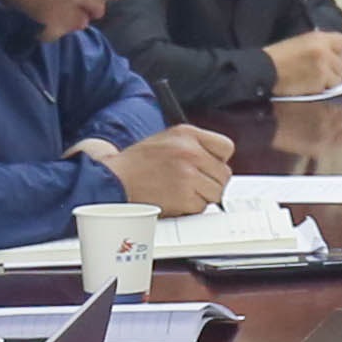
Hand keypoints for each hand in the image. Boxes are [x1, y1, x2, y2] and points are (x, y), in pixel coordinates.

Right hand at [104, 125, 235, 212]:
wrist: (116, 180)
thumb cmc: (139, 162)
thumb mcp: (168, 138)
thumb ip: (196, 144)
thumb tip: (219, 160)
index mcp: (188, 133)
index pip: (226, 147)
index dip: (218, 160)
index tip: (210, 166)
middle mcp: (190, 151)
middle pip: (224, 174)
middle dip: (211, 181)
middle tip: (193, 183)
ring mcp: (188, 175)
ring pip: (216, 192)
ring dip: (202, 196)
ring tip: (182, 190)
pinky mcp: (184, 196)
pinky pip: (202, 207)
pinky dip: (190, 208)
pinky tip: (175, 199)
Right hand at [267, 31, 341, 97]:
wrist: (260, 73)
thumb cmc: (278, 66)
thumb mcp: (303, 49)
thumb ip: (326, 55)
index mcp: (321, 36)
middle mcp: (325, 44)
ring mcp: (325, 59)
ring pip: (341, 77)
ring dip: (334, 86)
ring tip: (313, 85)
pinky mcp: (322, 74)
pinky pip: (333, 88)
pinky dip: (326, 93)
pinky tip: (311, 90)